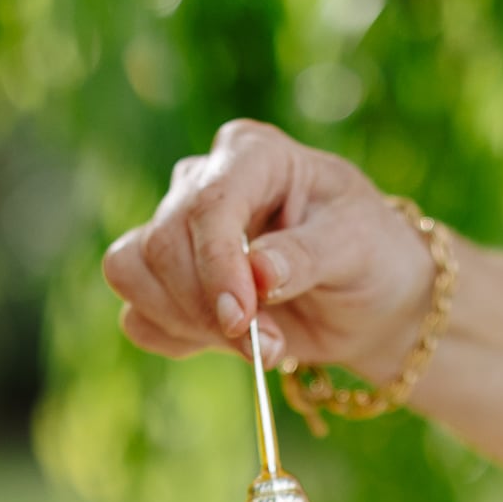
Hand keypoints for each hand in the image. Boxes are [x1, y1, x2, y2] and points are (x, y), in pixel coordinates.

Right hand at [102, 119, 435, 383]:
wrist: (367, 299)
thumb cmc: (368, 255)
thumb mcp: (355, 246)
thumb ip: (307, 255)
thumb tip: (258, 272)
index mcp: (252, 155)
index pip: (207, 204)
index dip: (214, 266)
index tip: (239, 320)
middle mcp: (203, 183)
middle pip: (161, 244)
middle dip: (208, 309)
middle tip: (268, 346)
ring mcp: (179, 232)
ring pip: (133, 273)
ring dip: (186, 323)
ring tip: (253, 344)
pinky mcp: (168, 282)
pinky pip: (137, 315)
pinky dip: (174, 339)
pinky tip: (222, 344)